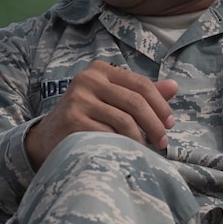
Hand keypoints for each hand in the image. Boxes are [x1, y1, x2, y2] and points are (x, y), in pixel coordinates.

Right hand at [23, 61, 177, 168]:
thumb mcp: (112, 99)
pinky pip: (108, 135)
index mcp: (100, 70)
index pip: (141, 84)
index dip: (160, 105)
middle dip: (154, 125)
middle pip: (135, 102)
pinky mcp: (72, 121)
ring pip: (124, 121)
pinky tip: (125, 153)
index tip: (170, 124)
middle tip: (163, 143)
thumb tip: (174, 86)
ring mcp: (78, 100)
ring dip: (140, 140)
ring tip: (145, 151)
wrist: (48, 137)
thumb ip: (140, 94)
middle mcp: (87, 80)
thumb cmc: (87, 117)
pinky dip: (122, 146)